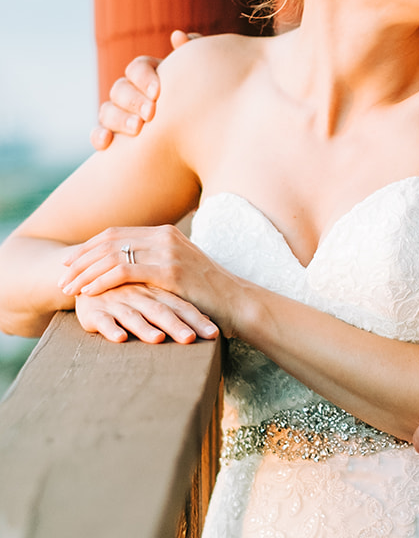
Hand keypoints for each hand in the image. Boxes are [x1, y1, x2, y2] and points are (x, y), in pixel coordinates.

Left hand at [60, 224, 237, 333]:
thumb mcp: (181, 272)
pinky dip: (101, 281)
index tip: (69, 263)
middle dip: (80, 260)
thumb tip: (130, 272)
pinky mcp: (170, 271)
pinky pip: (124, 272)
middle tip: (61, 277)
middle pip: (108, 241)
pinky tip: (88, 292)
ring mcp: (168, 252)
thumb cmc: (209, 295)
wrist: (238, 304)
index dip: (88, 248)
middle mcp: (165, 236)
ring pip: (112, 256)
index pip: (115, 234)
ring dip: (85, 273)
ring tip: (68, 288)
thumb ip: (157, 265)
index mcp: (165, 233)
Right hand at [74, 284, 218, 343]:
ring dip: (145, 328)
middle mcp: (139, 296)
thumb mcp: (154, 297)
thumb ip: (177, 307)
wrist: (87, 278)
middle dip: (176, 325)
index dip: (197, 319)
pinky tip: (120, 338)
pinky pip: (103, 319)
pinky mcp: (95, 311)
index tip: (214, 334)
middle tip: (191, 339)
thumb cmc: (128, 293)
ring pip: (133, 315)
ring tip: (159, 339)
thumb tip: (211, 322)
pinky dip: (111, 328)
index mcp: (157, 292)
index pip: (181, 305)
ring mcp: (117, 302)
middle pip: (161, 310)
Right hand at [91, 31, 199, 150]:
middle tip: (150, 114)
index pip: (137, 68)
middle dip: (132, 100)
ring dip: (118, 118)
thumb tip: (177, 35)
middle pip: (119, 88)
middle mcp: (132, 93)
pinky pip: (98, 134)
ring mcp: (121, 115)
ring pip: (107, 110)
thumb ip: (191, 57)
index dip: (144, 78)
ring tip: (137, 129)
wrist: (204, 143)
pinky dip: (98, 136)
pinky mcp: (115, 138)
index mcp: (151, 77)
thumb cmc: (202, 108)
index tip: (158, 93)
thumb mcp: (201, 83)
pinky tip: (106, 142)